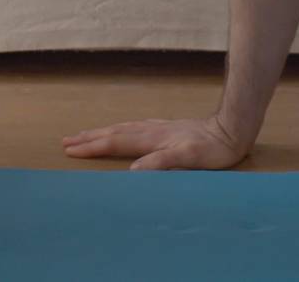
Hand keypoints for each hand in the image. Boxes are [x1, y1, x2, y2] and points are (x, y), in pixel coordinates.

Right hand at [62, 116, 251, 170]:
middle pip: (114, 133)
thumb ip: (160, 163)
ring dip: (102, 132)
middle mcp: (152, 131)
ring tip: (86, 134)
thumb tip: (132, 171)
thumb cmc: (211, 149)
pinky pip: (135, 128)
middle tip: (67, 141)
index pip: (115, 143)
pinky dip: (121, 130)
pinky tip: (122, 131)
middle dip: (90, 138)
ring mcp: (159, 128)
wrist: (231, 130)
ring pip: (123, 129)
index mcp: (152, 140)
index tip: (71, 149)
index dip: (93, 147)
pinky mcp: (168, 129)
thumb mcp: (188, 158)